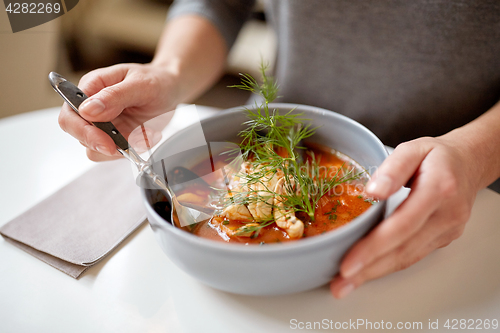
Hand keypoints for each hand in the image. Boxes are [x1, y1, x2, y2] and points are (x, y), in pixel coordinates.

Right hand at [58, 63, 179, 160]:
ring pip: (97, 149)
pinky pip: (117, 153)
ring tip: (145, 134)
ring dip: (123, 147)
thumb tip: (87, 110)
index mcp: (91, 87)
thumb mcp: (140, 84)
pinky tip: (148, 135)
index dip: (84, 132)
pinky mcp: (116, 137)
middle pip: (79, 136)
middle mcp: (92, 107)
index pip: (70, 115)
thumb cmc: (156, 80)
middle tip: (126, 144)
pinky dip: (134, 149)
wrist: (171, 89)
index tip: (106, 142)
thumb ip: (114, 96)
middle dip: (103, 144)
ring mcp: (103, 125)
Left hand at [330, 136, 479, 297]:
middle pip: (403, 249)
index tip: (349, 263)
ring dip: (374, 273)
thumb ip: (392, 168)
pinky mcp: (442, 239)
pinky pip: (413, 255)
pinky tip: (367, 271)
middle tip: (339, 284)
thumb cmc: (437, 156)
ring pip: (408, 258)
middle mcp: (446, 215)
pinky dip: (388, 266)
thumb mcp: (412, 149)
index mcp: (438, 189)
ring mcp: (446, 230)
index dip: (374, 247)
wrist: (469, 163)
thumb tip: (372, 192)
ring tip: (346, 284)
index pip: (402, 224)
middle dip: (368, 269)